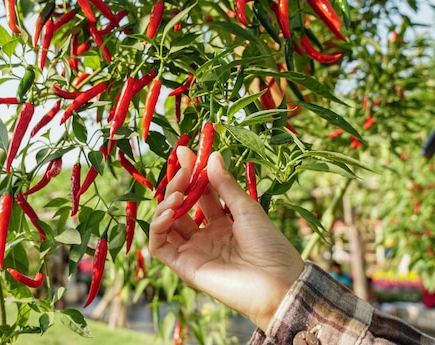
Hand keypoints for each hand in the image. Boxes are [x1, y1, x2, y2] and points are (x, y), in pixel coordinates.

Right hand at [149, 147, 304, 331]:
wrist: (277, 282)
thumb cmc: (269, 246)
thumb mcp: (247, 209)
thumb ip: (225, 185)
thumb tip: (212, 156)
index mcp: (223, 223)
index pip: (200, 194)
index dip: (192, 173)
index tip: (185, 152)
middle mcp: (205, 237)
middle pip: (181, 207)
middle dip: (179, 185)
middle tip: (184, 169)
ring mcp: (194, 252)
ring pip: (166, 225)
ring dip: (166, 205)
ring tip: (179, 194)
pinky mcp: (185, 268)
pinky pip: (160, 246)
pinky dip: (157, 228)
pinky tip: (168, 213)